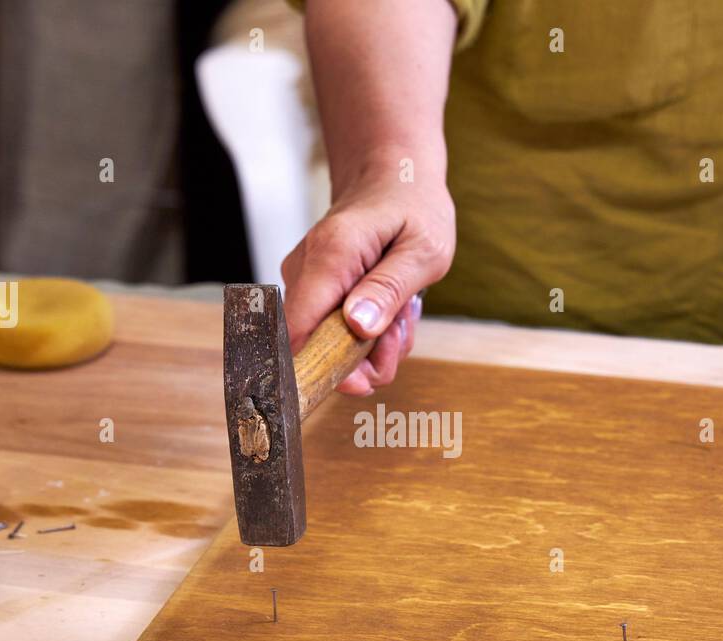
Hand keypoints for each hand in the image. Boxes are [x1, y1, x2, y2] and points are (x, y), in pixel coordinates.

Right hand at [280, 170, 454, 394]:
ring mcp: (305, 280)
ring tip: (403, 311)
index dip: (322, 368)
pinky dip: (368, 330)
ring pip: (330, 342)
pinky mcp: (312, 290)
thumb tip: (357, 327)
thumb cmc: (413, 206)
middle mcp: (306, 268)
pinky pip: (334, 329)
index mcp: (331, 256)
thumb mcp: (423, 249)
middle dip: (366, 357)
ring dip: (374, 343)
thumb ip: (390, 288)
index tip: (364, 381)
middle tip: (402, 331)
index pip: (298, 330)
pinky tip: (389, 308)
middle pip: (316, 346)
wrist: (393, 177)